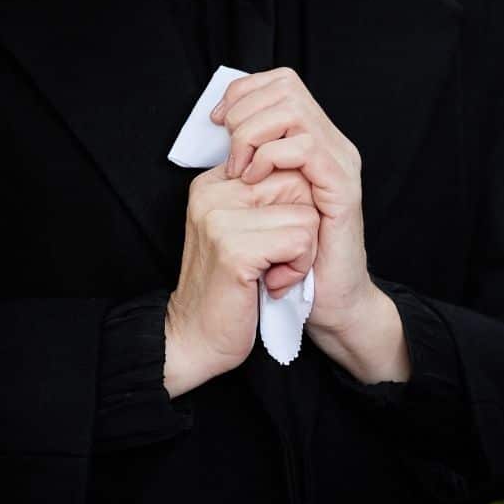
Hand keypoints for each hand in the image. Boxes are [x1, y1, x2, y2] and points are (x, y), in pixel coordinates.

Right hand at [164, 165, 318, 397]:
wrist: (196, 338)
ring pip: (305, 215)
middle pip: (299, 185)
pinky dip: (298, 268)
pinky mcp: (234, 249)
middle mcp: (211, 193)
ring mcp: (220, 220)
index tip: (271, 240)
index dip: (295, 206)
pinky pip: (300, 240)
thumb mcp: (243, 230)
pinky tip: (273, 284)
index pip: (283, 164)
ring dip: (302, 252)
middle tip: (277, 260)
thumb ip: (265, 197)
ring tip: (273, 273)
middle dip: (303, 226)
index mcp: (213, 183)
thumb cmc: (229, 288)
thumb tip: (306, 169)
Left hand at [210, 67, 409, 382]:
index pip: (280, 83)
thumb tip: (220, 127)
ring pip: (293, 110)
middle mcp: (333, 145)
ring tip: (242, 170)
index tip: (217, 124)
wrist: (329, 300)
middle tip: (230, 153)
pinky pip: (306, 148)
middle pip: (287, 87)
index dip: (243, 93)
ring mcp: (341, 164)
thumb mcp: (263, 197)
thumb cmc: (293, 255)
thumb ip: (252, 159)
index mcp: (314, 140)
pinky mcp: (343, 189)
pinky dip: (271, 156)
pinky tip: (255, 181)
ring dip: (254, 134)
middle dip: (244, 112)